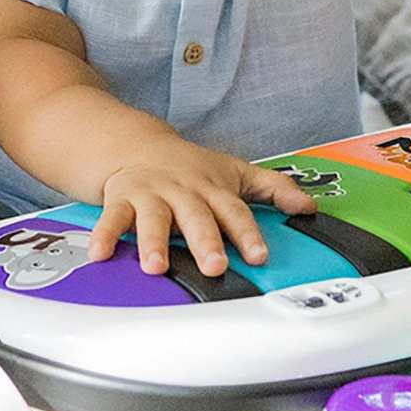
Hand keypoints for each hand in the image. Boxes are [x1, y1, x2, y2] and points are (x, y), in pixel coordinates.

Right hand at [91, 140, 313, 276]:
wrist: (137, 144)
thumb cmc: (191, 166)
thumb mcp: (234, 171)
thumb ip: (273, 188)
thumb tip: (310, 207)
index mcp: (212, 188)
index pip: (234, 211)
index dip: (247, 232)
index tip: (258, 254)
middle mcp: (182, 191)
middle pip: (195, 216)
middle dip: (204, 241)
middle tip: (214, 265)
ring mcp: (151, 194)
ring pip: (153, 218)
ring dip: (154, 242)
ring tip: (156, 266)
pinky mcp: (121, 199)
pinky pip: (111, 218)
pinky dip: (104, 236)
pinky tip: (100, 255)